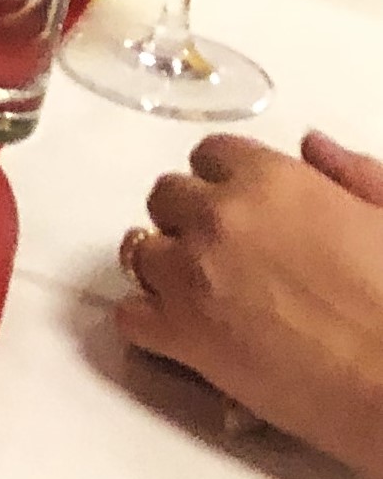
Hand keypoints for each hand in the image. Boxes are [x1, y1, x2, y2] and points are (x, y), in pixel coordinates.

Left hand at [118, 134, 382, 477]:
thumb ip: (351, 174)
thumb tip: (312, 145)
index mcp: (272, 181)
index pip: (210, 155)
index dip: (223, 182)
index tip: (240, 207)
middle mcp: (218, 217)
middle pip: (165, 198)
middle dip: (188, 221)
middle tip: (224, 255)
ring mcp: (188, 274)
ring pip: (141, 252)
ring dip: (166, 269)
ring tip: (207, 296)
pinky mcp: (177, 333)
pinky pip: (128, 315)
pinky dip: (149, 322)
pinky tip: (183, 332)